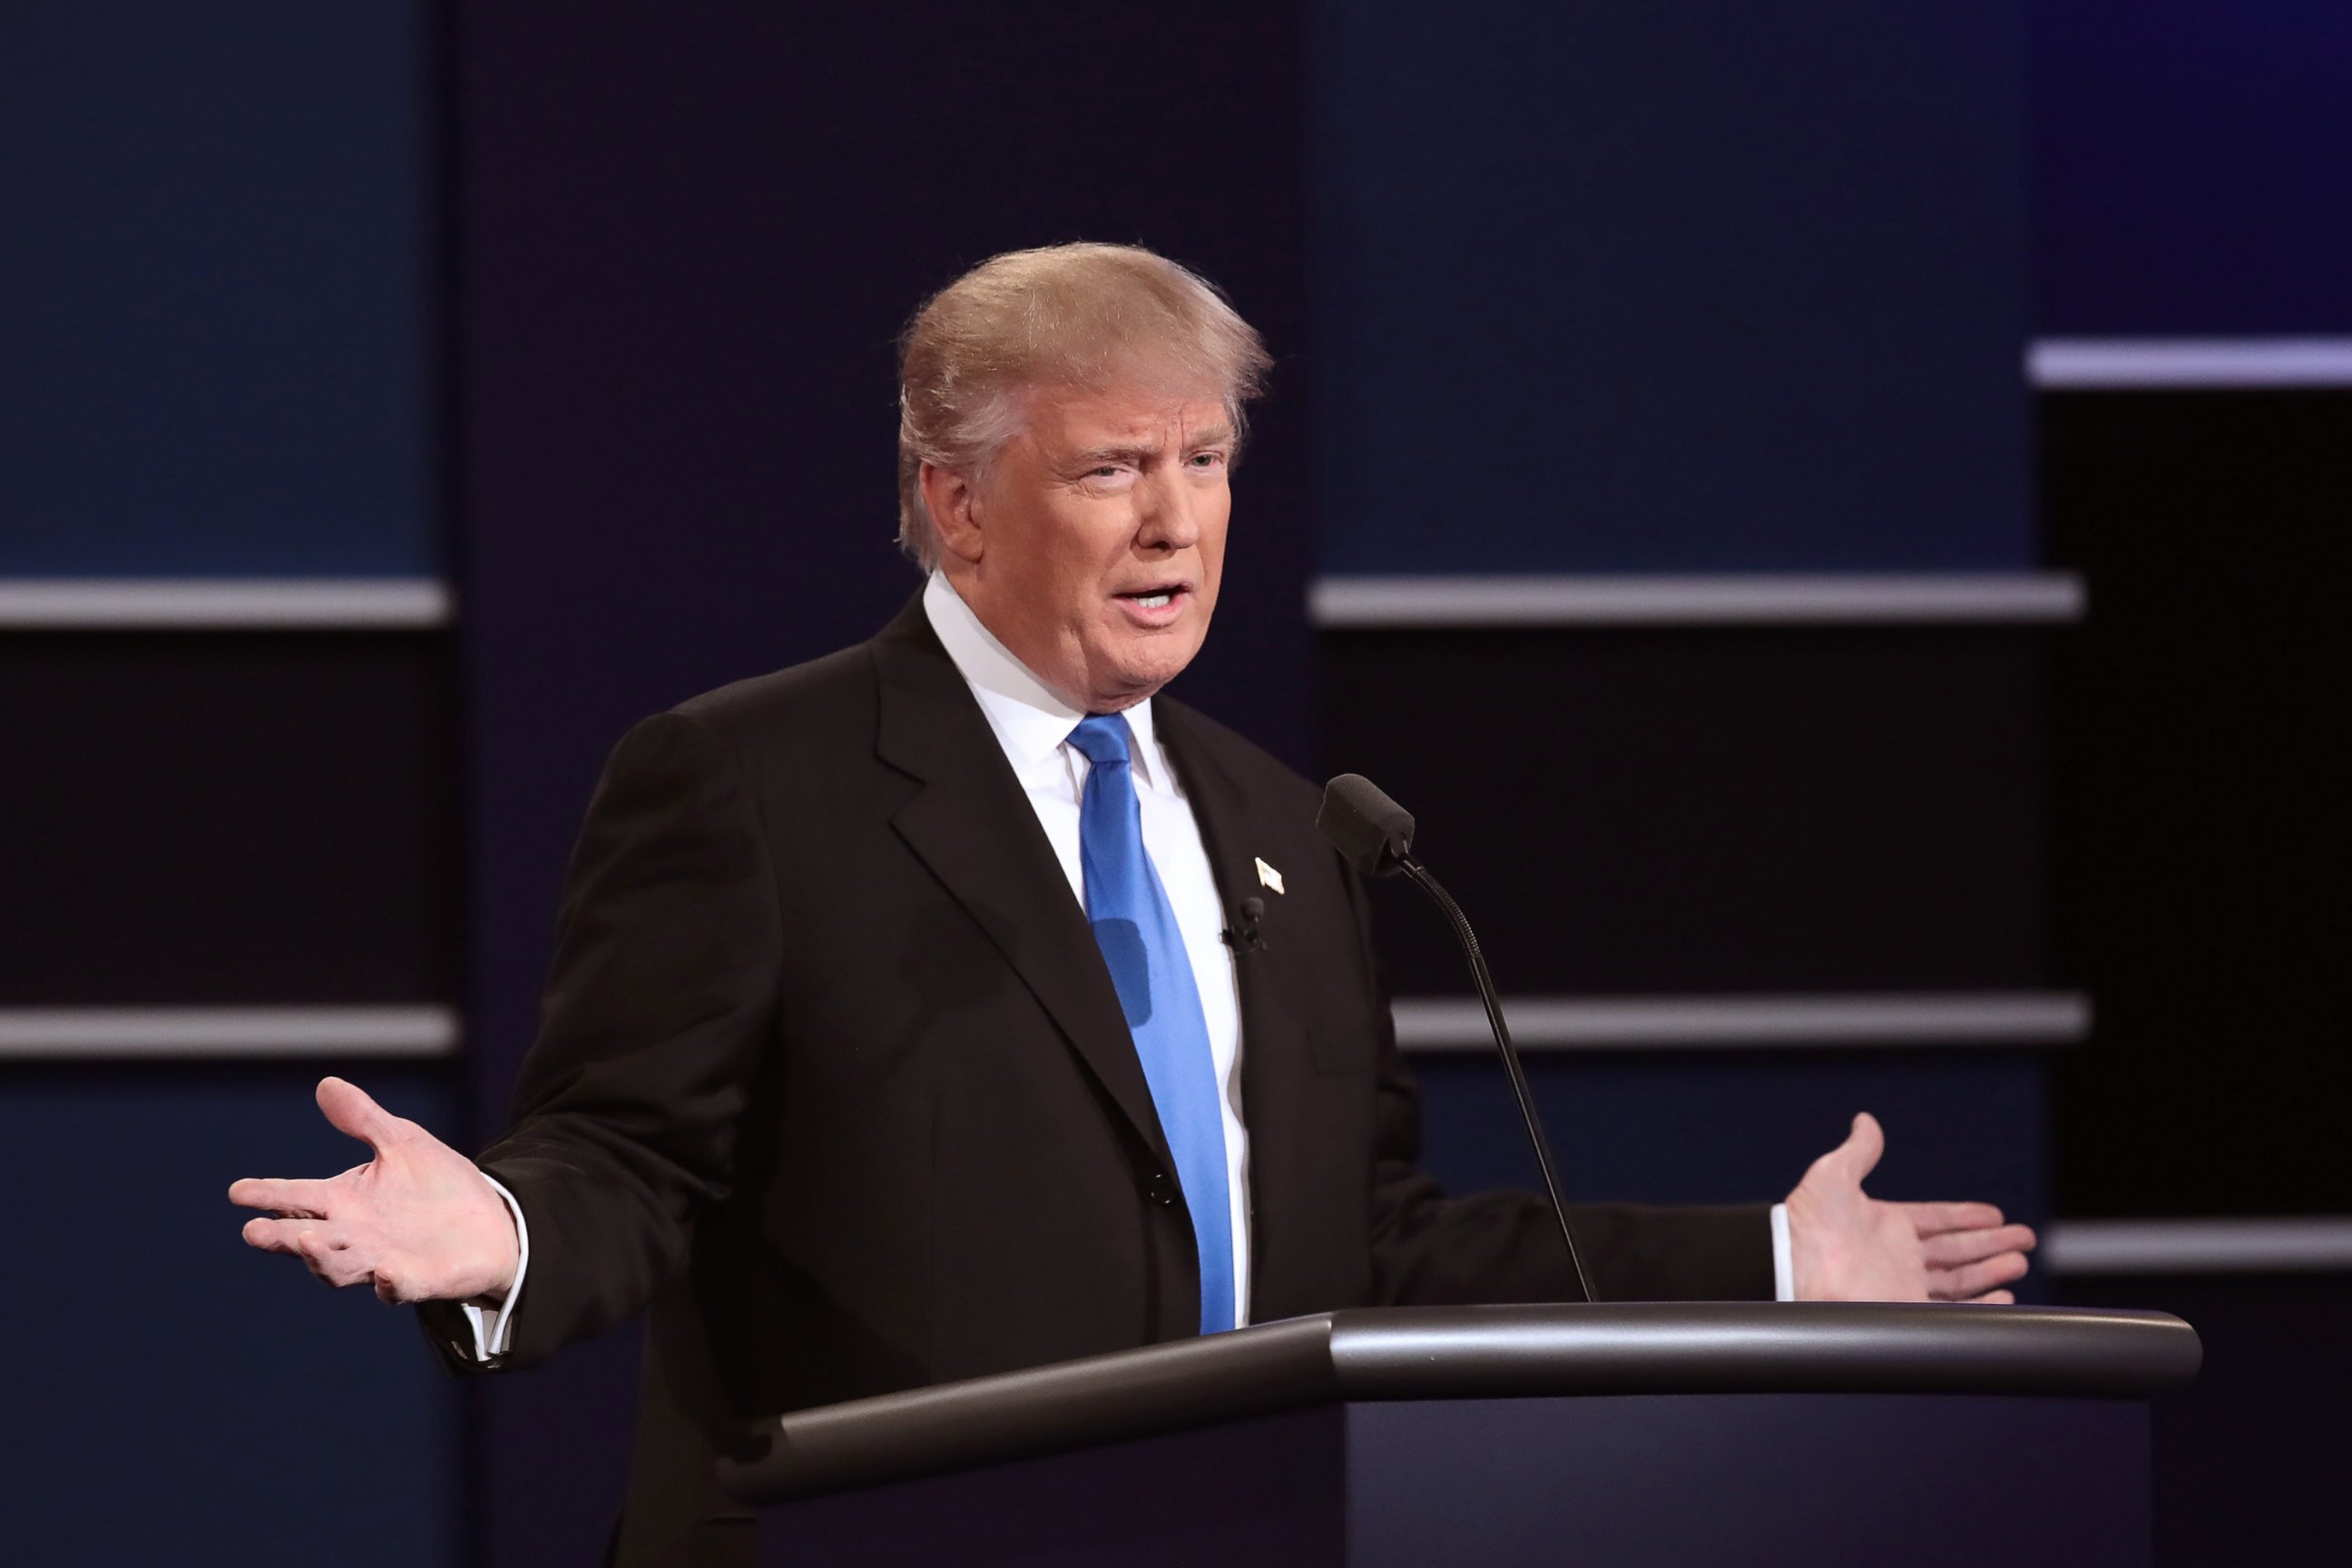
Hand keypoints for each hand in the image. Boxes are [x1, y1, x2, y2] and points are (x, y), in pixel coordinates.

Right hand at [229, 1076, 519, 1304]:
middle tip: (253, 1230)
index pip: (299, 1197)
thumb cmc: (438, 1185)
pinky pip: (399, 1286)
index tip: (237, 1190)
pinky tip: (386, 1270)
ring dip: (322, 1257)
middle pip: (308, 1239)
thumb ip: (364, 1120)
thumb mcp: (402, 1143)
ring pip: (341, 1267)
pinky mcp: (419, 1280)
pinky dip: (390, 1282)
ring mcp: (383, 1262)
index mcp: (347, 1202)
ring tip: (303, 1240)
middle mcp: (356, 1236)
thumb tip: (326, 1084)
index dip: (268, 1194)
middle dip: (280, 1236)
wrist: (491, 1222)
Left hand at [1784, 1112, 2034, 1303]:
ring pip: (1960, 1279)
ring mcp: (1903, 1285)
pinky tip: (2004, 1297)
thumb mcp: (1833, 1175)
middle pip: (1956, 1250)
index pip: (1936, 1220)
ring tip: (2019, 1263)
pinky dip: (1982, 1306)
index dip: (1965, 1217)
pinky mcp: (1907, 1310)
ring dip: (1991, 1271)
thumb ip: (1857, 1150)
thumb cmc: (1806, 1223)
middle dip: (1990, 1245)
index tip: (1994, 1214)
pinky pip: (1954, 1312)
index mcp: (1885, 1225)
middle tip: (2023, 1239)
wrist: (1794, 1267)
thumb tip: (1865, 1122)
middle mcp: (1898, 1257)